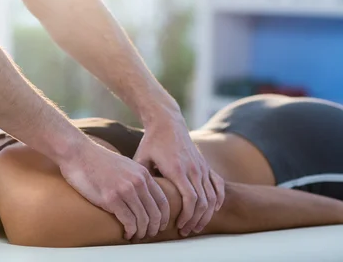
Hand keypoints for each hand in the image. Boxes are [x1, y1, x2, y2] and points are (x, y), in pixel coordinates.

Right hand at [58, 140, 169, 240]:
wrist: (78, 153)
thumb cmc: (96, 160)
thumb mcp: (124, 165)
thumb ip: (135, 178)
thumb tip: (141, 196)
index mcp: (142, 173)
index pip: (162, 201)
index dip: (163, 218)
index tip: (159, 226)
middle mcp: (137, 181)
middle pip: (155, 213)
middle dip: (153, 228)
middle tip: (147, 235)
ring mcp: (125, 190)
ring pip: (143, 220)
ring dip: (141, 232)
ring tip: (136, 236)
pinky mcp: (111, 198)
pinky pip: (128, 221)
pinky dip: (130, 231)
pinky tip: (127, 233)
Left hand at [133, 103, 225, 236]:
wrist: (167, 122)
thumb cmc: (152, 142)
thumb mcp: (142, 158)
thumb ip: (141, 178)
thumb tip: (134, 199)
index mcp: (177, 169)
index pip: (190, 199)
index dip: (187, 216)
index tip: (179, 227)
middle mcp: (193, 169)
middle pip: (203, 202)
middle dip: (196, 220)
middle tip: (186, 231)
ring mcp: (201, 166)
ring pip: (212, 196)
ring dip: (206, 214)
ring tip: (196, 225)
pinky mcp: (205, 164)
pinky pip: (218, 185)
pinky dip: (218, 199)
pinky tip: (212, 209)